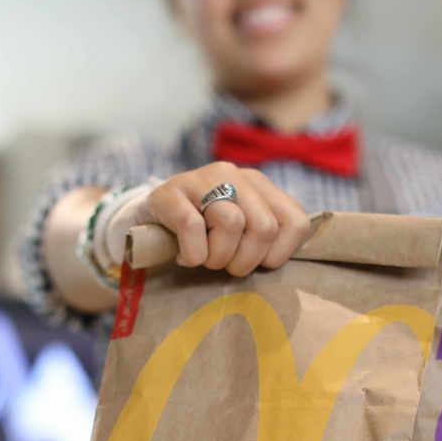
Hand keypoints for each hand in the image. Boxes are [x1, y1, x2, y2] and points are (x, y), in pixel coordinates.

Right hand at [144, 161, 309, 275]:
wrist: (146, 224)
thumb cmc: (202, 236)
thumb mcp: (241, 235)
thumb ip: (267, 241)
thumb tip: (286, 264)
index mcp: (259, 185)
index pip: (295, 222)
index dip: (279, 254)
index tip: (257, 263)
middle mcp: (233, 174)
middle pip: (264, 227)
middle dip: (246, 260)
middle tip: (225, 265)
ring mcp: (200, 178)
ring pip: (231, 223)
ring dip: (217, 257)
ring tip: (204, 259)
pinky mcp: (169, 192)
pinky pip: (192, 228)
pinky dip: (192, 254)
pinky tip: (184, 256)